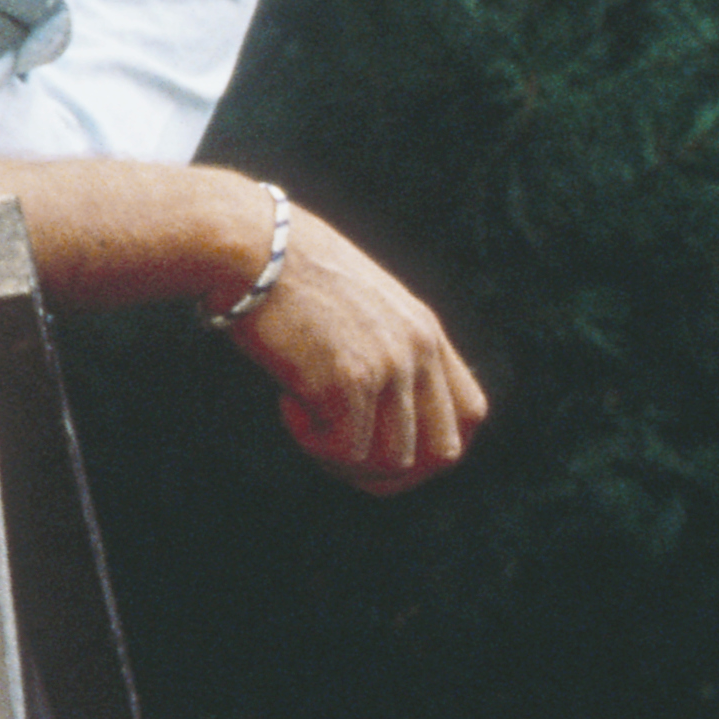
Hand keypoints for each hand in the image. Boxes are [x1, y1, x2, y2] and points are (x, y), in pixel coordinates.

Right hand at [221, 204, 488, 494]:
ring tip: (305, 421)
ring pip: (392, 460)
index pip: (470, 415)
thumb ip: (382, 346)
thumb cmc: (283, 275)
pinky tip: (286, 403)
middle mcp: (418, 350)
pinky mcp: (349, 379)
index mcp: (425, 332)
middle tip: (339, 454)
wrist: (249, 246)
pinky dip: (311, 441)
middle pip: (442, 452)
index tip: (384, 447)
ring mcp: (389, 365)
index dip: (433, 445)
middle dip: (393, 473)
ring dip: (344, 457)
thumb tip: (374, 409)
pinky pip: (344, 449)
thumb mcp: (356, 307)